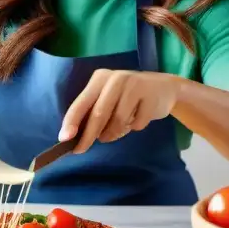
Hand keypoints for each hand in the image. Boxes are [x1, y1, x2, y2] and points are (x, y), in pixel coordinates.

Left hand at [58, 70, 180, 153]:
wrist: (164, 88)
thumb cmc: (128, 98)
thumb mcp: (108, 99)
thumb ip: (92, 113)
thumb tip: (73, 137)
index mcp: (100, 78)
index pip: (81, 103)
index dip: (71, 121)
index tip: (64, 139)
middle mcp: (116, 79)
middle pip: (98, 113)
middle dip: (88, 135)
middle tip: (81, 149)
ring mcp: (135, 86)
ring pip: (118, 121)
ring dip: (113, 134)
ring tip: (115, 132)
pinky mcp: (150, 97)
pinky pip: (137, 124)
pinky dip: (134, 128)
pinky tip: (137, 120)